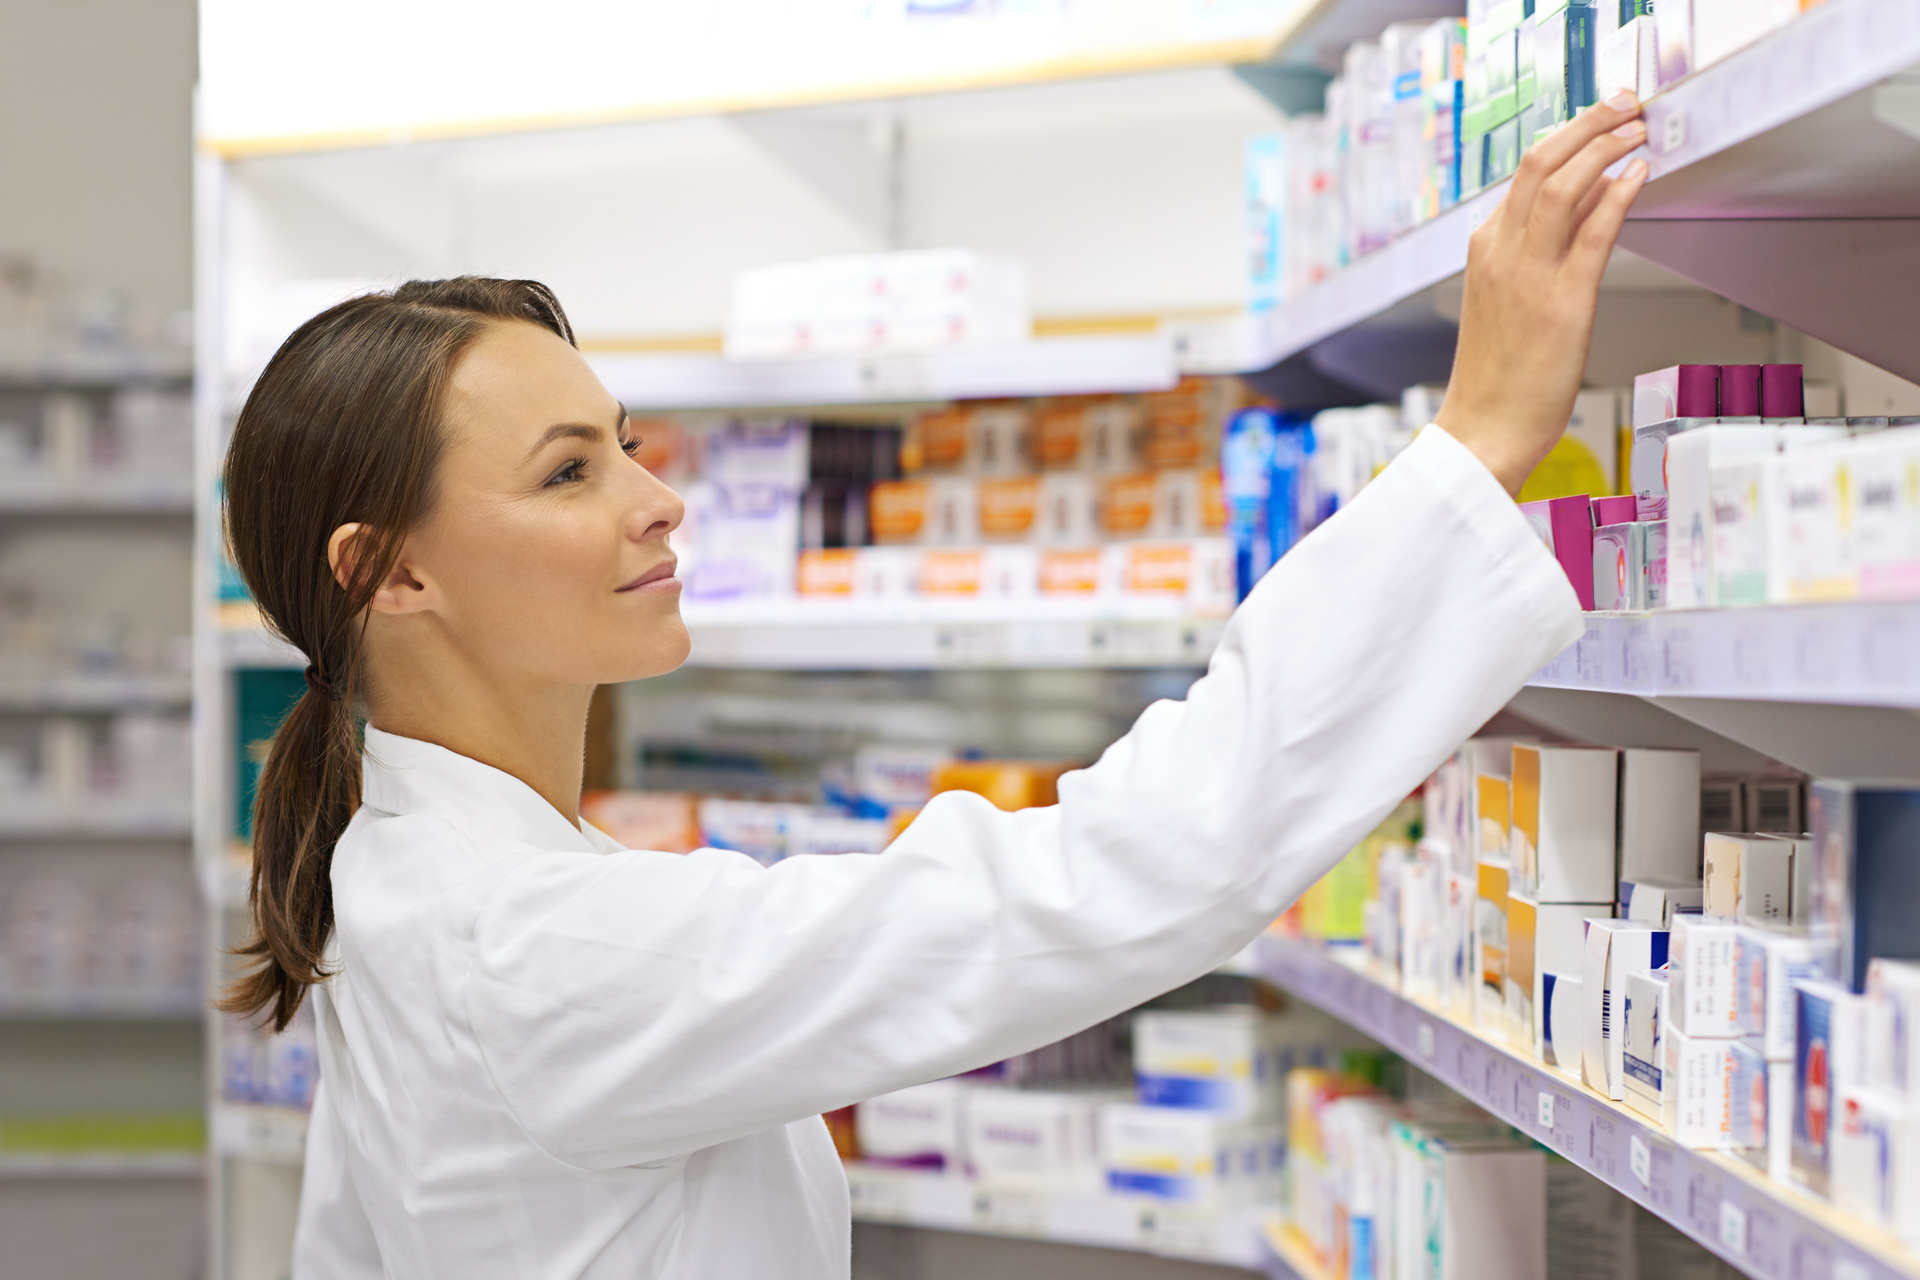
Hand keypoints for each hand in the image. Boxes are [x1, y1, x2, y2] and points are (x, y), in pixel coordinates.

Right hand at [1435, 91, 1650, 494]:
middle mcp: (1500, 252)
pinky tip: (1638, 173)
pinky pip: (1593, 231)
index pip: (1523, 175)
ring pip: (1563, 184)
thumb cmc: (1496, 379)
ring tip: (1638, 128)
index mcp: (1484, 250)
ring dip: (1605, 145)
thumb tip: (1580, 211)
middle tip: (1623, 104)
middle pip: (1540, 164)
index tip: (1597, 121)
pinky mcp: (1562, 302)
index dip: (1566, 138)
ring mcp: (1529, 275)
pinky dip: (1618, 193)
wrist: (1482, 431)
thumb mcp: (1503, 302)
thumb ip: (1533, 254)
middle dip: (1587, 124)